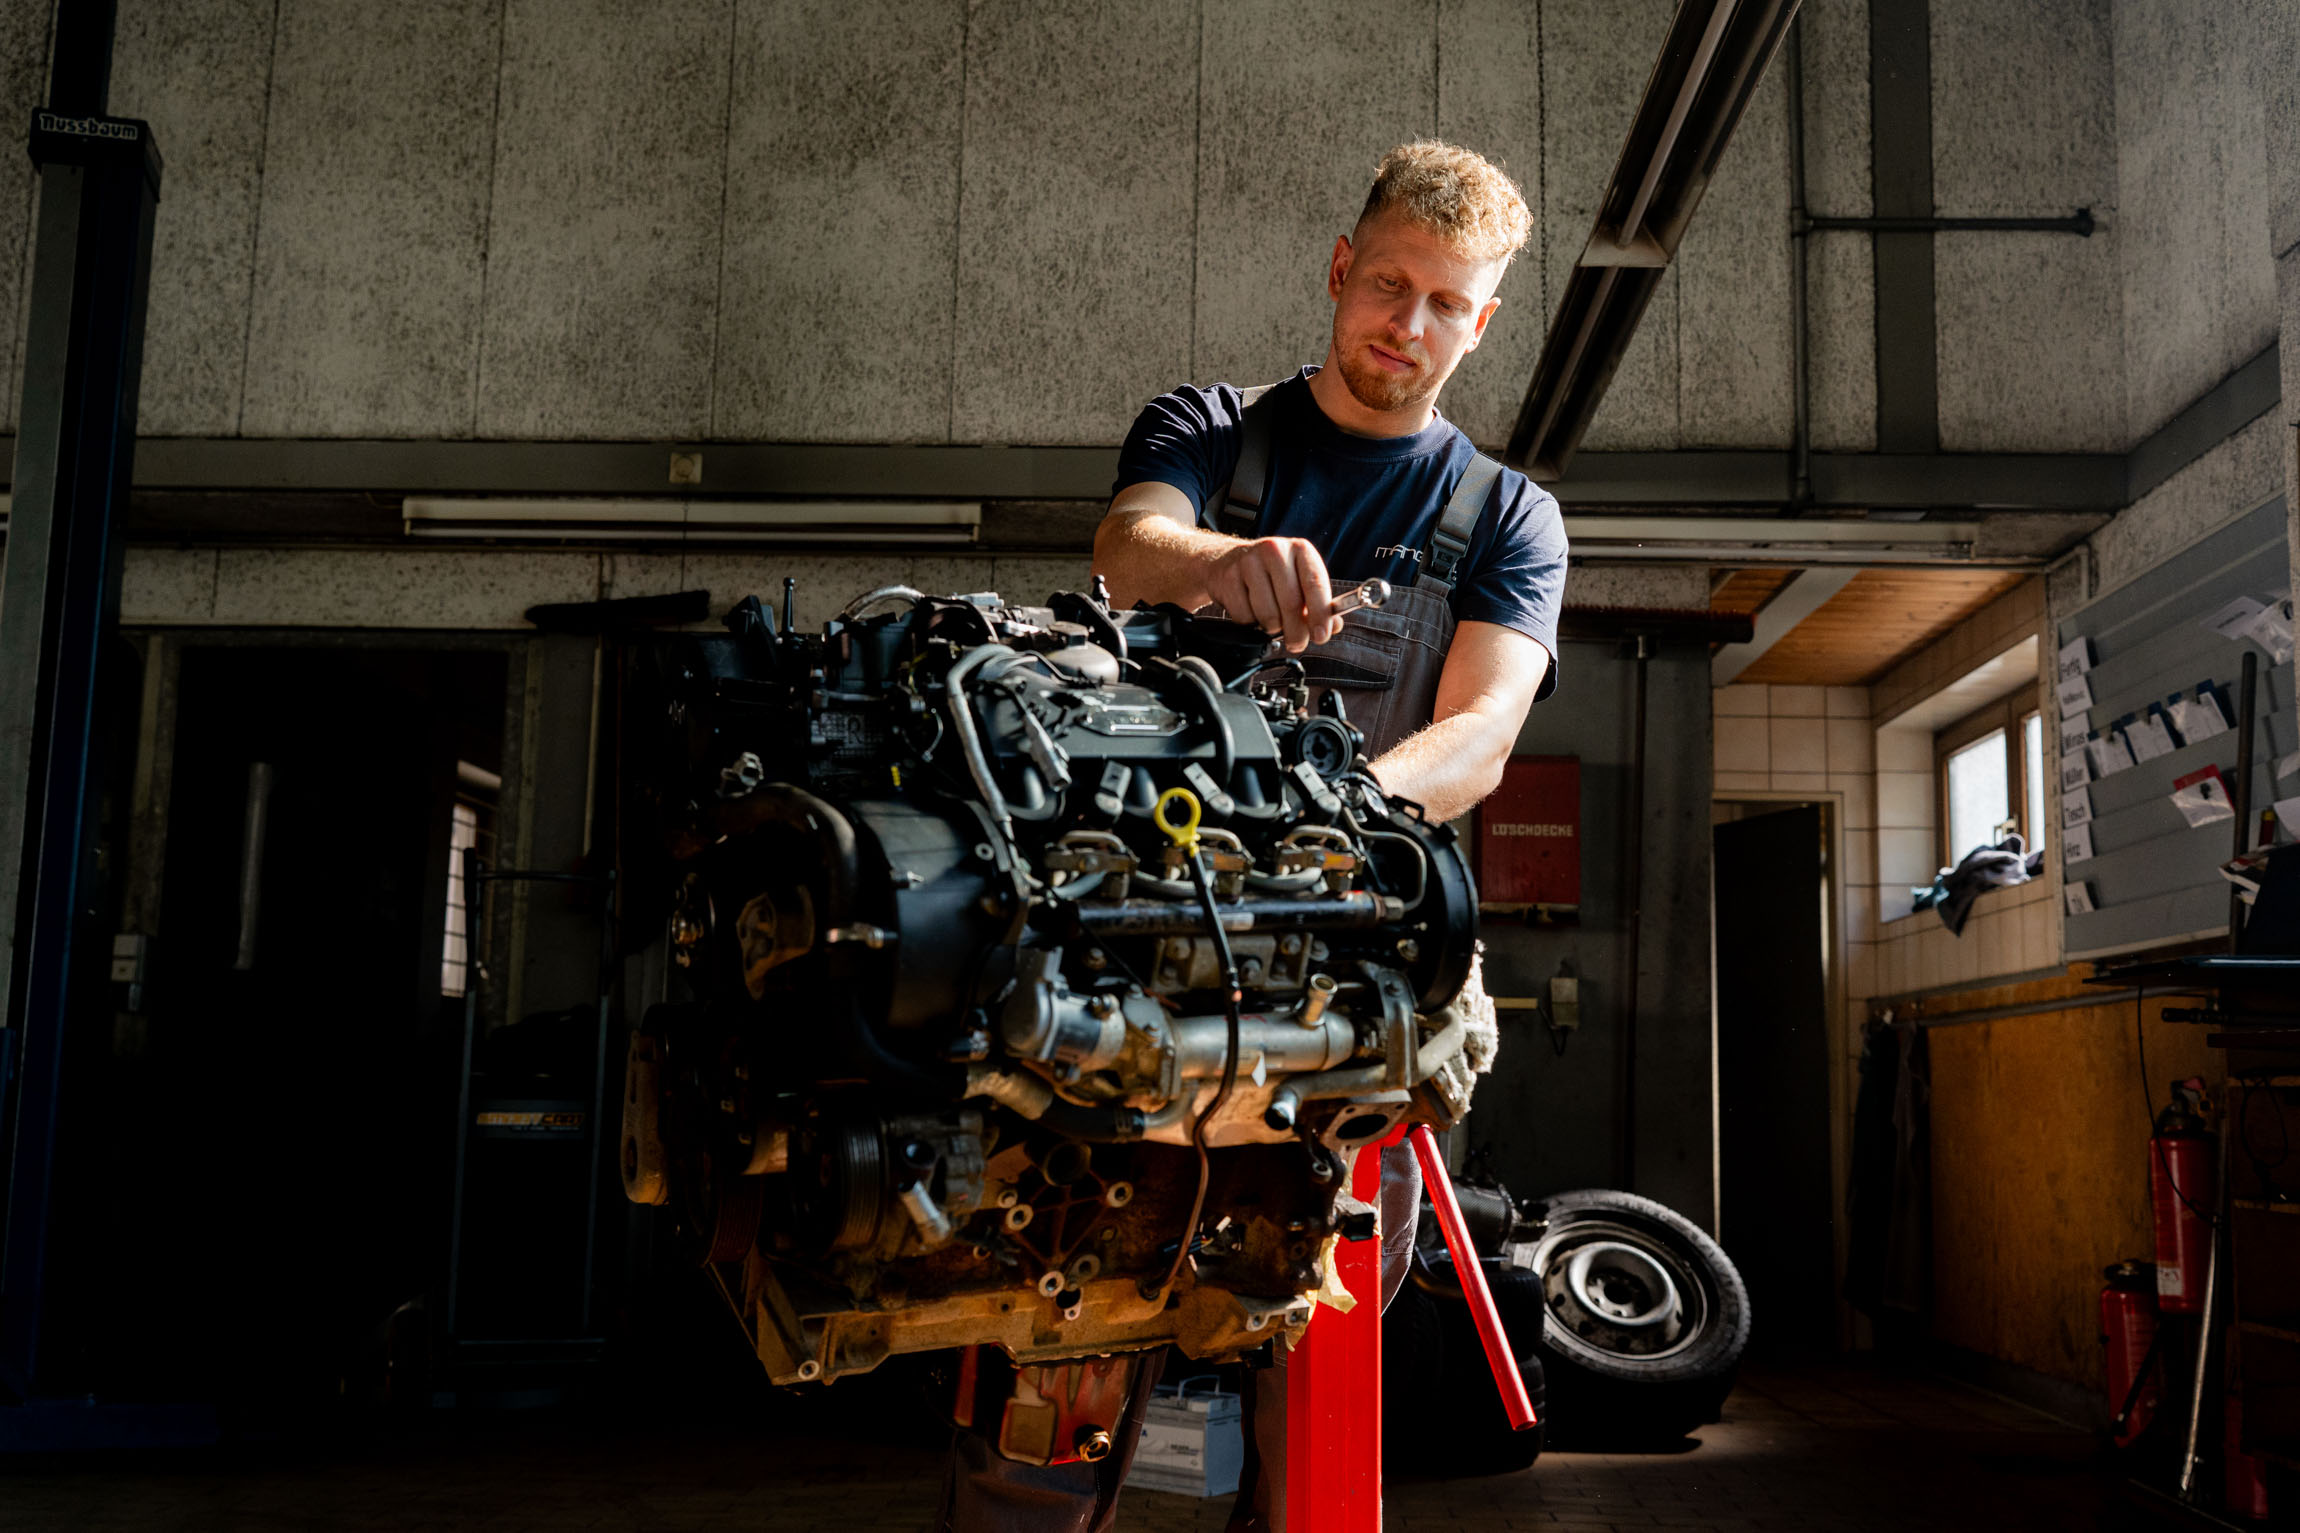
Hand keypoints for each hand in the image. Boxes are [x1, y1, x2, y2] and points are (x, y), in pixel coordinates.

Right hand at [1204, 537, 1341, 651]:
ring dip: (1272, 628)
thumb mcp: (1300, 582)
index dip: (1320, 613)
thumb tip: (1332, 626)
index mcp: (1300, 550)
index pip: (1314, 583)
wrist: (1227, 561)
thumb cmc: (1272, 576)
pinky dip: (1251, 624)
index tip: (1321, 635)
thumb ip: (1320, 605)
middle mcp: (1275, 550)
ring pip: (1268, 615)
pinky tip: (1251, 611)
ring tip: (1271, 619)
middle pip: (1291, 603)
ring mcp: (1249, 562)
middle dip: (1296, 631)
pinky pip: (1245, 618)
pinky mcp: (1228, 578)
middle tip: (1297, 643)